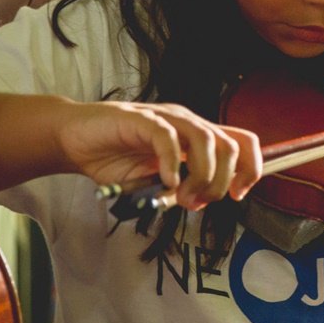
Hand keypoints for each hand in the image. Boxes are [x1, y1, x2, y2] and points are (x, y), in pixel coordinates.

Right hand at [57, 100, 261, 209]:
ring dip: (201, 176)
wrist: (74, 140)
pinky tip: (165, 182)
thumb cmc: (113, 158)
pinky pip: (167, 137)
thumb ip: (178, 189)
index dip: (250, 169)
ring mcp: (165, 118)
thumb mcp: (154, 181)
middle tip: (197, 204)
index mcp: (196, 136)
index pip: (242, 142)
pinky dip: (173, 163)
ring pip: (206, 140)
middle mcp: (187, 123)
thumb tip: (197, 202)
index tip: (236, 195)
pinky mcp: (140, 119)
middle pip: (230, 146)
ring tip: (182, 197)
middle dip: (221, 182)